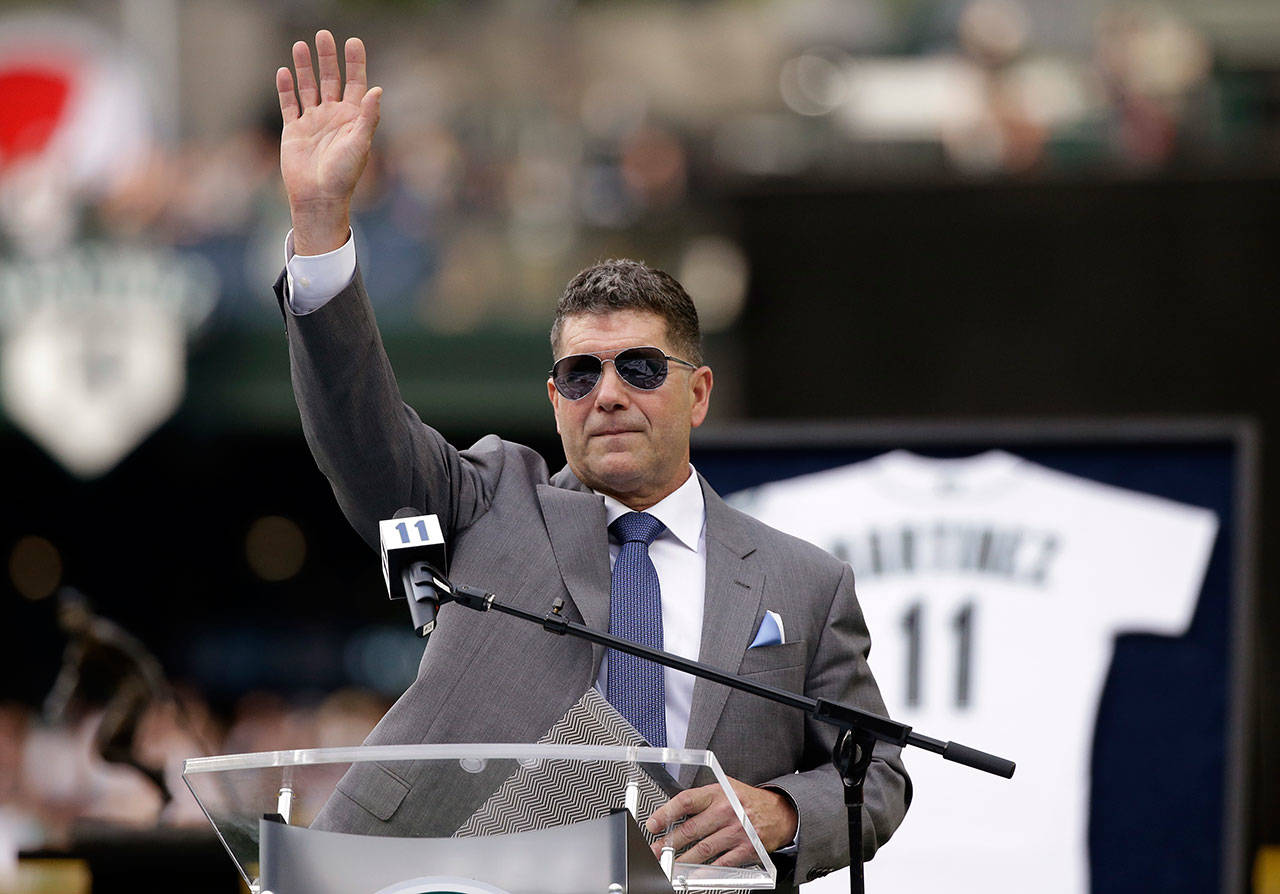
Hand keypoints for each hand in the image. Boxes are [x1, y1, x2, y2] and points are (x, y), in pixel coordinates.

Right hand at [276, 30, 381, 253]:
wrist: (319, 197)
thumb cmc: (344, 175)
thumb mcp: (360, 144)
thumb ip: (368, 116)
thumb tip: (377, 89)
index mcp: (353, 118)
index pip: (356, 84)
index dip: (355, 63)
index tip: (353, 41)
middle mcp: (334, 116)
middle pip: (331, 80)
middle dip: (328, 58)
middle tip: (323, 35)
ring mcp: (313, 122)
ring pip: (308, 87)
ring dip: (305, 67)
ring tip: (301, 44)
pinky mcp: (294, 130)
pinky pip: (289, 104)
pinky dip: (286, 88)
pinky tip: (284, 71)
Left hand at [644, 776, 798, 866]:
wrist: (780, 812)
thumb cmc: (747, 801)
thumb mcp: (726, 788)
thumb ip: (703, 799)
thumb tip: (673, 813)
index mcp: (718, 792)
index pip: (686, 801)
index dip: (666, 813)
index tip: (653, 824)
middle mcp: (727, 811)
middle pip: (691, 829)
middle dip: (669, 843)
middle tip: (656, 851)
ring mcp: (737, 831)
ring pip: (703, 849)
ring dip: (683, 860)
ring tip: (669, 865)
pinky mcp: (746, 849)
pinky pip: (722, 863)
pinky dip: (706, 871)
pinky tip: (693, 875)